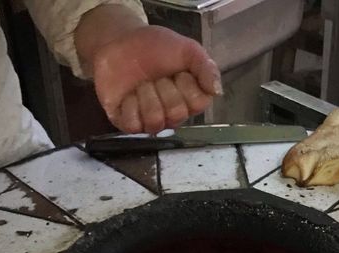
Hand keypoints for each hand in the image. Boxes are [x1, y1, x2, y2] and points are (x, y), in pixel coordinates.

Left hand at [94, 26, 220, 133]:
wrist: (122, 41)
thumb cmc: (156, 47)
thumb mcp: (187, 49)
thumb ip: (206, 68)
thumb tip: (217, 91)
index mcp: (190, 99)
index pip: (198, 104)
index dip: (187, 85)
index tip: (179, 72)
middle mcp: (172, 115)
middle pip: (177, 113)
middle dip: (164, 88)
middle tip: (157, 76)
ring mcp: (150, 121)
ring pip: (155, 121)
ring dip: (146, 95)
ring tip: (141, 84)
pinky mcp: (128, 123)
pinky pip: (133, 125)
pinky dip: (129, 106)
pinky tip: (127, 95)